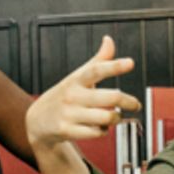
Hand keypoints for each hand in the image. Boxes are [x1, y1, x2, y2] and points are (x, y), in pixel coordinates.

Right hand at [26, 36, 140, 150]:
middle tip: (135, 104)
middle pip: (110, 97)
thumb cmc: (65, 95)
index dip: (114, 66)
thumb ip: (97, 61)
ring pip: (106, 117)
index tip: (130, 63)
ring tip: (115, 116)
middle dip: (128, 101)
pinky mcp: (68, 131)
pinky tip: (100, 127)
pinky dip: (103, 131)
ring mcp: (69, 114)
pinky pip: (96, 133)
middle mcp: (72, 96)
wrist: (38, 120)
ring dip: (116, 118)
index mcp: (76, 80)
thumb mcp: (77, 77)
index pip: (96, 70)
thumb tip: (109, 40)